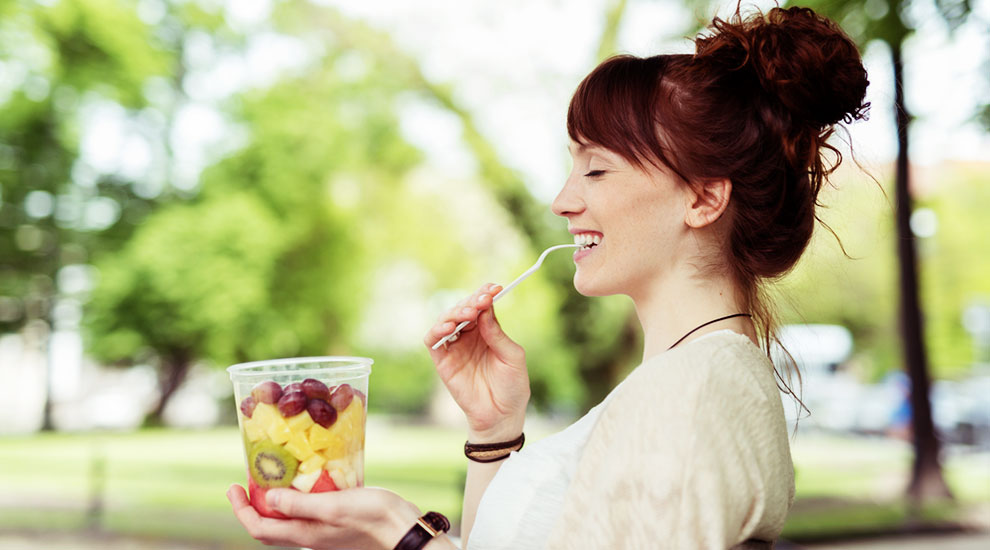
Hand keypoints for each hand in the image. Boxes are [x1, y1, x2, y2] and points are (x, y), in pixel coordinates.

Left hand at [227, 484, 418, 548]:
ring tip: (273, 477)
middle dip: (252, 506)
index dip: (240, 509)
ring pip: (287, 520)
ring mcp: (322, 532)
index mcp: (304, 533)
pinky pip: (305, 514)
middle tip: (246, 482)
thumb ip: (300, 504)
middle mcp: (309, 536)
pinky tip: (307, 482)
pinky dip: (296, 499)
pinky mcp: (336, 524)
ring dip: (273, 502)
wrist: (404, 532)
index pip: (259, 527)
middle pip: (269, 527)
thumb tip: (268, 498)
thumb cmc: (373, 518)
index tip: (233, 486)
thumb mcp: (334, 506)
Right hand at [424, 284, 529, 440]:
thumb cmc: (512, 386)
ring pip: (446, 320)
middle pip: (463, 309)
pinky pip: (433, 341)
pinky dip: (437, 330)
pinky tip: (449, 326)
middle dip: (471, 301)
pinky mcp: (443, 361)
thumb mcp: (512, 356)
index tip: (494, 288)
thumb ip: (498, 334)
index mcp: (487, 331)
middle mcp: (469, 336)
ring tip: (469, 313)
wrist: (502, 415)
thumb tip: (486, 310)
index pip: (482, 306)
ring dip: (455, 312)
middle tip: (482, 300)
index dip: (485, 294)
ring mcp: (455, 348)